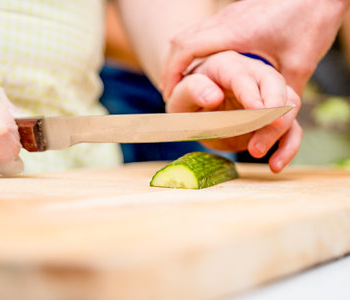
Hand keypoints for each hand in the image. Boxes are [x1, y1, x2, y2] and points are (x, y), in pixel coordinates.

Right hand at [162, 0, 348, 97]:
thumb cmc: (312, 16)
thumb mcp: (301, 61)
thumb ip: (283, 91)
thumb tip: (276, 118)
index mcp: (234, 32)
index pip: (186, 49)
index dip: (172, 73)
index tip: (170, 95)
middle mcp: (225, 21)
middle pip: (179, 41)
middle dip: (170, 68)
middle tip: (171, 92)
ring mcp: (229, 15)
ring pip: (190, 34)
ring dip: (181, 58)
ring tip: (183, 82)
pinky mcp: (236, 14)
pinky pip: (203, 32)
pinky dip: (195, 51)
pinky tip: (205, 66)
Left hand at [166, 51, 301, 172]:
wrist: (197, 111)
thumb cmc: (187, 100)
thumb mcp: (181, 96)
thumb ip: (192, 91)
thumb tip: (214, 96)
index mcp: (228, 65)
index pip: (242, 75)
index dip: (250, 92)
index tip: (256, 110)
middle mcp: (253, 75)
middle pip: (275, 85)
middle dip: (273, 112)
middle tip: (259, 136)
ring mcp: (267, 96)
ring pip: (290, 105)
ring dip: (279, 131)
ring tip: (255, 153)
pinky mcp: (274, 119)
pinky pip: (292, 129)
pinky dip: (288, 147)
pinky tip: (275, 165)